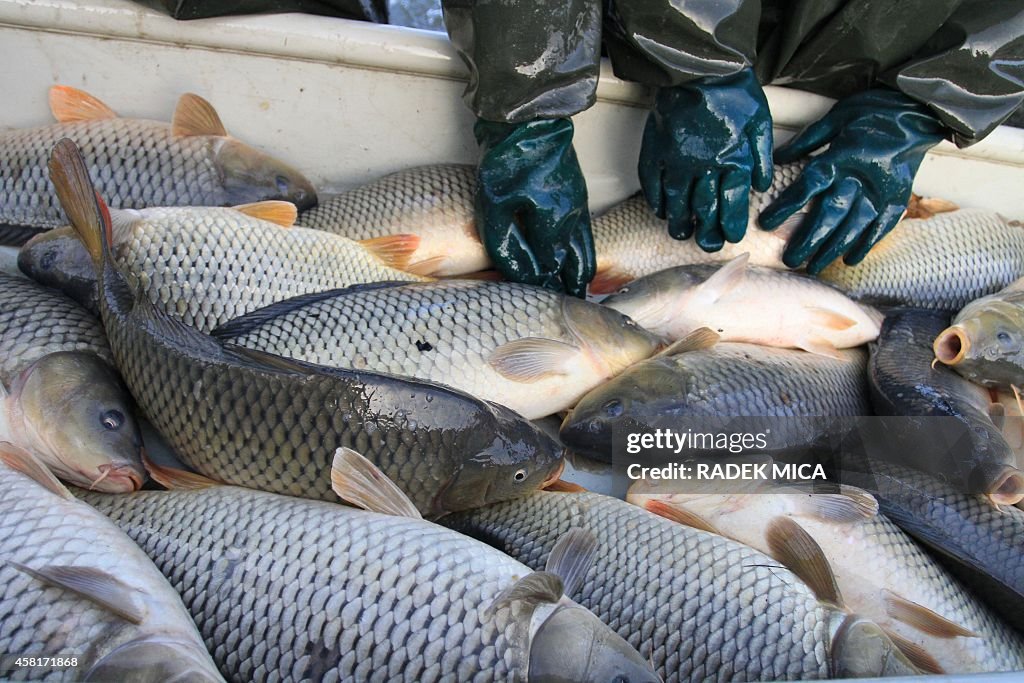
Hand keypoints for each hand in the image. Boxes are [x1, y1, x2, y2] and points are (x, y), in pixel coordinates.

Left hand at [474, 118, 594, 297]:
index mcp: (554, 222)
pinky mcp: (578, 192)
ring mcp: (579, 203)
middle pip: (577, 264)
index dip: (545, 287)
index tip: (539, 303)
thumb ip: (507, 245)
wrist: (527, 117)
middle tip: (571, 309)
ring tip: (579, 292)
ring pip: (586, 249)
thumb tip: (522, 276)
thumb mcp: (495, 206)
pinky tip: (577, 258)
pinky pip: (585, 233)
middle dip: (572, 288)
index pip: (551, 267)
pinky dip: (583, 252)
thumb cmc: (507, 159)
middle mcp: (573, 217)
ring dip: (582, 273)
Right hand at [638, 67, 772, 250]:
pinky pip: (654, 185)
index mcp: (733, 160)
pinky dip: (657, 202)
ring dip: (680, 222)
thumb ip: (762, 158)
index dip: (732, 224)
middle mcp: (704, 167)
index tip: (732, 236)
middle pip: (704, 210)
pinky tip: (662, 212)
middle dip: (707, 232)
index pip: (733, 203)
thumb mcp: (761, 123)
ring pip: (677, 202)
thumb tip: (761, 186)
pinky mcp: (656, 152)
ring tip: (683, 234)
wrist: (700, 68)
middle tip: (708, 245)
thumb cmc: (734, 94)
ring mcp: (677, 161)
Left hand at [759, 89, 946, 274]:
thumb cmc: (871, 112)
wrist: (917, 109)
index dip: (786, 207)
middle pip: (830, 214)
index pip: (808, 186)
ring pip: (854, 226)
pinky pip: (882, 226)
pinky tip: (851, 260)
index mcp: (841, 156)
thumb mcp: (835, 118)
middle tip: (790, 260)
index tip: (766, 224)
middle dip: (808, 240)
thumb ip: (807, 142)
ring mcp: (882, 190)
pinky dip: (867, 244)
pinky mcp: (898, 197)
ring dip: (834, 249)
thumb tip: (777, 159)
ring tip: (815, 266)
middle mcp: (860, 177)